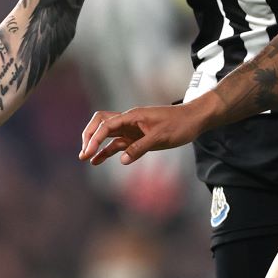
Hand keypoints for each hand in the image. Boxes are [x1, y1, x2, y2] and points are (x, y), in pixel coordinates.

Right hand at [81, 102, 208, 164]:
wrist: (193, 120)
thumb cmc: (179, 125)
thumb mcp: (160, 137)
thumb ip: (140, 147)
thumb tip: (122, 159)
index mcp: (132, 116)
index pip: (106, 124)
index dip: (94, 138)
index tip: (88, 152)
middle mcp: (128, 121)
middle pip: (101, 124)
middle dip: (89, 137)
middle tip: (84, 153)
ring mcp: (132, 129)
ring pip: (107, 134)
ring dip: (96, 144)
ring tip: (86, 159)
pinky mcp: (137, 137)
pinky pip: (118, 144)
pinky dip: (107, 151)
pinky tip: (98, 161)